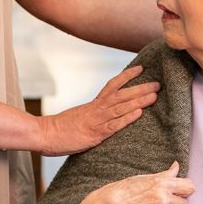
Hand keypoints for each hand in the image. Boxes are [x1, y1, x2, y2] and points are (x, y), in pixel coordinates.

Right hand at [36, 65, 159, 155]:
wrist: (44, 134)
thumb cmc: (59, 129)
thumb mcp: (78, 117)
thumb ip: (91, 115)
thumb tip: (102, 115)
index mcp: (93, 105)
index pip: (113, 85)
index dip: (127, 76)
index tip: (141, 69)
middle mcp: (96, 109)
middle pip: (122, 95)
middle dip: (141, 89)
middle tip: (158, 84)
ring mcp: (96, 121)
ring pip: (121, 107)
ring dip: (139, 101)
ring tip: (154, 95)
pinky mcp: (95, 134)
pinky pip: (114, 125)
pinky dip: (127, 118)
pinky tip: (139, 113)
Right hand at [80, 161, 195, 203]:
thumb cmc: (119, 192)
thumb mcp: (140, 178)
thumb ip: (163, 175)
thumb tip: (177, 167)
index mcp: (161, 185)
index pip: (189, 187)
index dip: (183, 188)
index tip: (178, 190)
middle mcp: (164, 201)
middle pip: (184, 203)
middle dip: (175, 202)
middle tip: (161, 201)